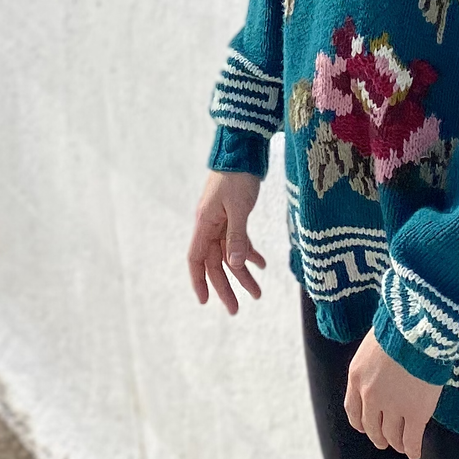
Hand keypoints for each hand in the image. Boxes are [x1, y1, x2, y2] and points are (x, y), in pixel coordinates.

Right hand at [185, 170, 266, 313]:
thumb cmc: (238, 176)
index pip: (196, 259)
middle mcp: (210, 225)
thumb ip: (236, 237)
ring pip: (229, 254)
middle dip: (225, 286)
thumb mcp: (238, 208)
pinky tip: (262, 265)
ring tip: (258, 294)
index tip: (205, 302)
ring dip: (242, 274)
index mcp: (204, 223)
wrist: (243, 149)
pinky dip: (249, 253)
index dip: (198, 281)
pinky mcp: (233, 215)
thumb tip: (235, 265)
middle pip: (214, 262)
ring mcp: (221, 220)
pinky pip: (238, 241)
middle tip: (236, 309)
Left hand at [344, 330, 441, 458]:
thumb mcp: (375, 343)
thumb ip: (373, 363)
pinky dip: (412, 449)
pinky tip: (415, 452)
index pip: (353, 410)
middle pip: (371, 426)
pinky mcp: (415, 413)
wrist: (418, 329)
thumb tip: (381, 368)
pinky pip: (411, 440)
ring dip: (396, 444)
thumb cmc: (400, 328)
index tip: (366, 427)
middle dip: (378, 436)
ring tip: (402, 446)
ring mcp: (392, 406)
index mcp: (356, 376)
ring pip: (391, 436)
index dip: (361, 423)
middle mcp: (370, 395)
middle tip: (385, 440)